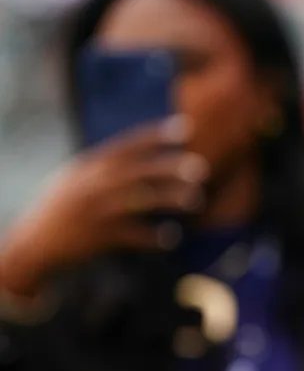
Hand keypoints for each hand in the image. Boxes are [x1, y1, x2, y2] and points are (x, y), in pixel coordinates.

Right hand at [0, 117, 208, 299]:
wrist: (33, 243)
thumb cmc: (60, 209)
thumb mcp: (75, 179)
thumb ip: (104, 167)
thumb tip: (138, 153)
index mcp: (90, 166)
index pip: (127, 144)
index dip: (157, 135)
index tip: (186, 127)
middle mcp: (93, 185)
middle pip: (139, 170)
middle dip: (171, 167)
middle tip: (201, 168)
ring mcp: (96, 210)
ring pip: (141, 201)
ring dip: (170, 199)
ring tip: (196, 200)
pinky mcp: (98, 236)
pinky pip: (133, 235)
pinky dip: (154, 237)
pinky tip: (172, 238)